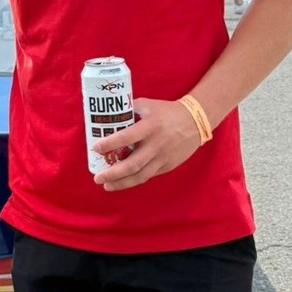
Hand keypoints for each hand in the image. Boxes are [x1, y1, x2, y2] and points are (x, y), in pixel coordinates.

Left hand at [91, 97, 206, 191]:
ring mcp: (163, 157)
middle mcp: (156, 144)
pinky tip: (123, 182)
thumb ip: (129, 109)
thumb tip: (108, 115)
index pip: (126, 137)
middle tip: (98, 177)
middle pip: (132, 164)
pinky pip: (149, 175)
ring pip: (140, 175)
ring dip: (122, 183)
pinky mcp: (168, 165)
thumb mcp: (147, 105)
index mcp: (149, 126)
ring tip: (107, 186)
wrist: (195, 121)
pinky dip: (134, 180)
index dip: (110, 144)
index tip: (95, 148)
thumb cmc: (167, 111)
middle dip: (113, 173)